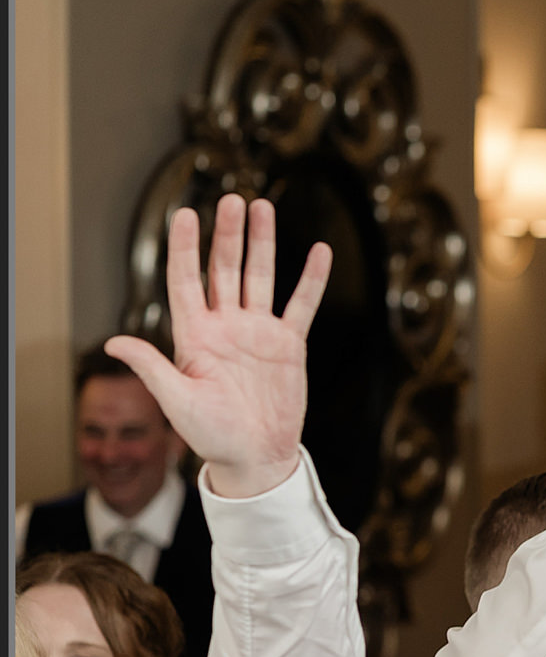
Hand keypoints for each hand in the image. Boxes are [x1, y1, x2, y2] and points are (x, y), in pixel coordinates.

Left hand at [102, 194, 328, 498]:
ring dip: (262, 243)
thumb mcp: (177, 401)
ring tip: (263, 208)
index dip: (184, 248)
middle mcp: (226, 327)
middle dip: (227, 234)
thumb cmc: (212, 434)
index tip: (184, 215)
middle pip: (225, 269)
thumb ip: (152, 367)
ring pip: (260, 277)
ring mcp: (259, 333)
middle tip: (231, 201)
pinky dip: (312, 279)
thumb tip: (114, 343)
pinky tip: (320, 253)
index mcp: (195, 336)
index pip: (186, 281)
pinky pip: (302, 305)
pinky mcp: (289, 345)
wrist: (256, 456)